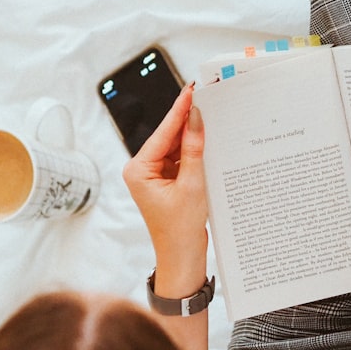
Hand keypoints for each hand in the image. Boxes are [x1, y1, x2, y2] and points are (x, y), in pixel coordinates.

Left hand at [123, 83, 207, 267]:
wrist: (182, 258)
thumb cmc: (181, 229)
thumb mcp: (192, 185)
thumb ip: (193, 149)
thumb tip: (195, 119)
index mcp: (138, 170)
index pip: (162, 133)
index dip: (178, 111)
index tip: (190, 92)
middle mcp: (141, 170)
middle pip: (167, 138)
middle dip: (187, 122)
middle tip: (204, 98)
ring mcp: (153, 177)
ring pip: (175, 148)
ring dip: (192, 138)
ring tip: (211, 117)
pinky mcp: (165, 183)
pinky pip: (180, 161)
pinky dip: (193, 153)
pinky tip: (208, 141)